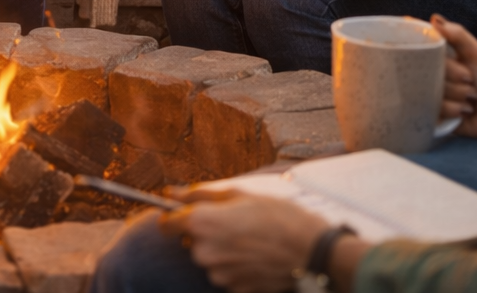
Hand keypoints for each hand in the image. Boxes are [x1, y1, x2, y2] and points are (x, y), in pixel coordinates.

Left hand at [159, 190, 333, 292]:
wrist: (311, 250)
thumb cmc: (278, 216)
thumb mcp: (238, 194)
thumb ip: (198, 194)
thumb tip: (171, 192)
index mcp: (200, 223)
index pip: (166, 223)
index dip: (174, 216)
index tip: (185, 213)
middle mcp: (203, 252)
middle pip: (191, 241)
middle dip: (205, 232)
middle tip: (233, 223)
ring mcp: (218, 274)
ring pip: (209, 258)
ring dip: (221, 249)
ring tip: (249, 239)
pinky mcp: (234, 288)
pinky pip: (226, 273)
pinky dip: (235, 265)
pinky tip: (255, 256)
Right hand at [433, 13, 476, 140]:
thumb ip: (458, 35)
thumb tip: (435, 19)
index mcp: (441, 57)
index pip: (424, 49)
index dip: (436, 55)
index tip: (454, 60)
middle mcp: (433, 74)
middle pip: (427, 70)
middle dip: (454, 77)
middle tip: (470, 79)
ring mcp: (431, 94)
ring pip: (431, 90)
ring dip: (457, 94)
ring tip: (471, 98)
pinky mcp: (432, 112)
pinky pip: (433, 108)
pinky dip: (452, 109)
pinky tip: (464, 111)